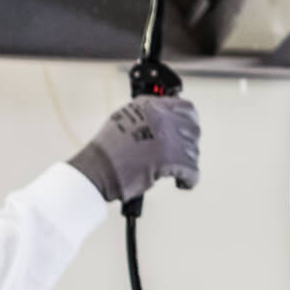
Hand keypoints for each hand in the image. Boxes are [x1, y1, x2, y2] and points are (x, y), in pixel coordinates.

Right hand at [68, 97, 200, 202]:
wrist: (96, 169)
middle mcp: (162, 117)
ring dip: (187, 163)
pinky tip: (182, 183)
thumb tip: (167, 120)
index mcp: (151, 105)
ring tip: (177, 171)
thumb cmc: (107, 151)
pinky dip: (189, 180)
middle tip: (182, 155)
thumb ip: (148, 115)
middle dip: (189, 144)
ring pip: (193, 151)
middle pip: (193, 129)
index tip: (188, 132)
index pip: (186, 107)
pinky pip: (192, 171)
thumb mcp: (125, 117)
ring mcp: (168, 137)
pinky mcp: (171, 159)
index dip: (190, 122)